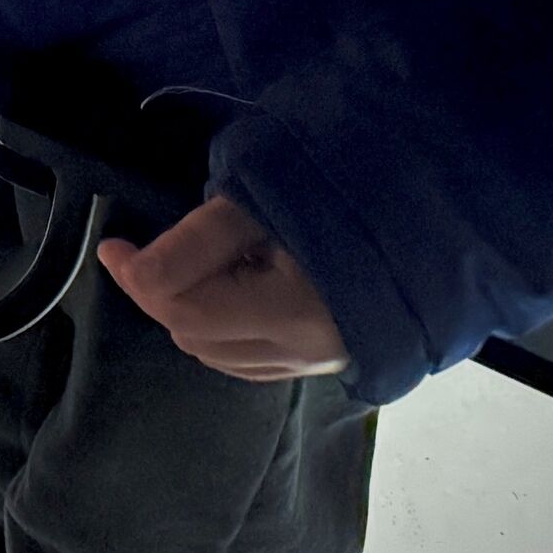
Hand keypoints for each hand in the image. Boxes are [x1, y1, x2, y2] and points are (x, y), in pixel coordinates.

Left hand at [98, 198, 349, 382]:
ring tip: (205, 259)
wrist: (439, 211)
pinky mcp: (331, 355)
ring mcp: (321, 360)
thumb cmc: (352, 192)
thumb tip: (132, 269)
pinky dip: (226, 326)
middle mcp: (305, 352)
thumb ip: (195, 242)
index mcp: (292, 316)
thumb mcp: (264, 203)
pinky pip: (254, 357)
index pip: (186, 314)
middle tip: (158, 245)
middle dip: (165, 295)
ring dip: (194, 313)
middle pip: (199, 339)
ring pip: (223, 354)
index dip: (139, 279)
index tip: (113, 245)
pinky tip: (236, 284)